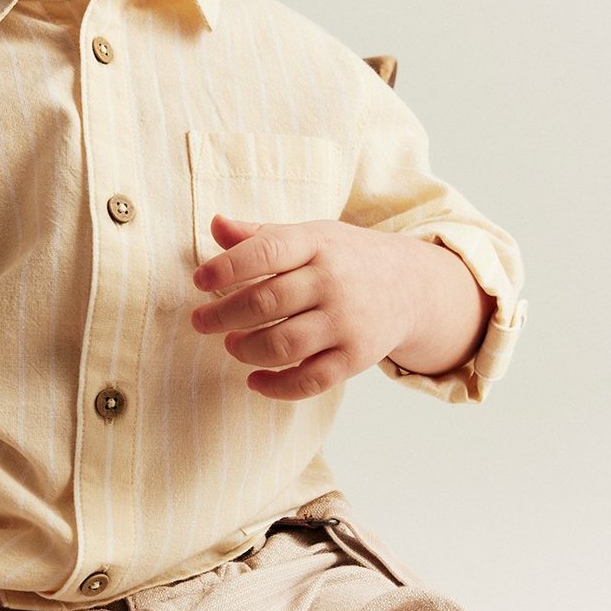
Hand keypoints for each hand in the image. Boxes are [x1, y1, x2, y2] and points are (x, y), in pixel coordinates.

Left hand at [191, 213, 419, 399]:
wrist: (411, 286)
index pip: (266, 252)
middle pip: (267, 301)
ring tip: (231, 344)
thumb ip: (261, 236)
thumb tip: (216, 224)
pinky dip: (275, 387)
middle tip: (201, 321)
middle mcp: (333, 282)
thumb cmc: (344, 259)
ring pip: (283, 345)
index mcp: (316, 244)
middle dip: (223, 315)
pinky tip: (253, 380)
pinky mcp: (355, 358)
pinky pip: (310, 381)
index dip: (226, 267)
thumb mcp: (310, 237)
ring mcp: (346, 322)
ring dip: (246, 350)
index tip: (199, 281)